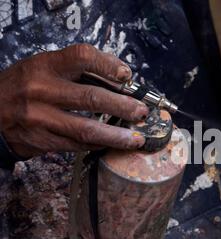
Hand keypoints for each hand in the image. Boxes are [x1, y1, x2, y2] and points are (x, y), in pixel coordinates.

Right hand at [0, 44, 148, 157]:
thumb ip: (77, 72)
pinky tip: (111, 144)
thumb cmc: (24, 87)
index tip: (127, 76)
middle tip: (142, 112)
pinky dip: (98, 145)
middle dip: (123, 107)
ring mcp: (40, 118)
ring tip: (136, 139)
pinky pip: (77, 145)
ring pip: (87, 129)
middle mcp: (41, 90)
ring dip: (117, 136)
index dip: (109, 65)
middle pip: (92, 97)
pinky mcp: (42, 140)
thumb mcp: (44, 69)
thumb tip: (120, 80)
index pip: (82, 57)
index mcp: (45, 66)